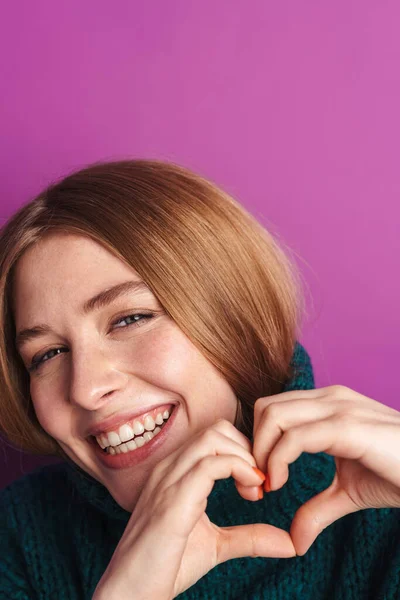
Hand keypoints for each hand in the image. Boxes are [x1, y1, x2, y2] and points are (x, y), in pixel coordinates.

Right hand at [93, 419, 295, 599]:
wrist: (131, 594)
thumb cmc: (166, 568)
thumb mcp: (216, 545)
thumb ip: (249, 537)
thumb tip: (289, 542)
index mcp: (175, 472)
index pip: (214, 434)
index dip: (244, 451)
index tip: (259, 484)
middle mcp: (169, 467)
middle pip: (217, 429)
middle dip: (248, 449)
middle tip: (261, 484)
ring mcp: (168, 479)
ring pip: (213, 438)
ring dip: (245, 457)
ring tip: (256, 489)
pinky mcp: (173, 500)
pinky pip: (210, 464)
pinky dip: (239, 470)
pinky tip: (251, 493)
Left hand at [243, 384, 399, 555]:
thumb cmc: (397, 475)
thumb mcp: (348, 493)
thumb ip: (317, 508)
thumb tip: (295, 540)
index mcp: (327, 405)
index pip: (272, 408)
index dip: (257, 441)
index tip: (261, 478)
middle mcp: (329, 398)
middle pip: (266, 408)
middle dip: (252, 446)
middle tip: (259, 482)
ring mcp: (339, 408)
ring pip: (273, 415)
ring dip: (261, 453)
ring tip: (269, 484)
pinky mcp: (348, 426)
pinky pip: (295, 437)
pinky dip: (277, 461)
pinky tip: (280, 485)